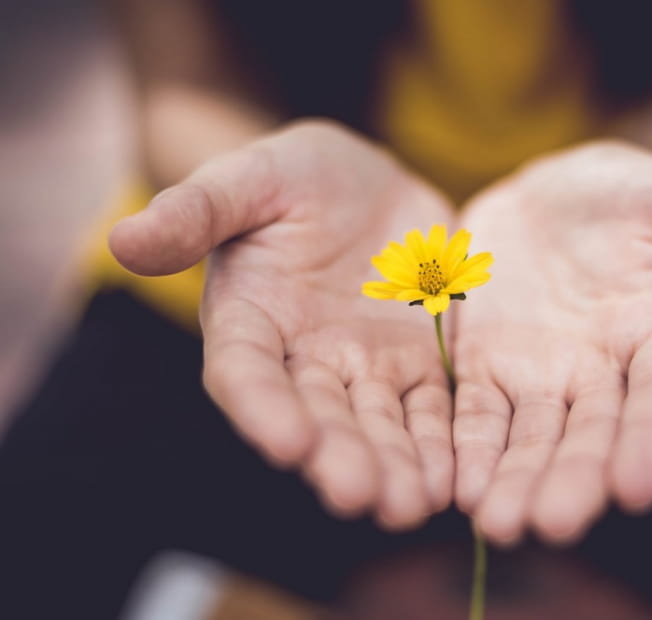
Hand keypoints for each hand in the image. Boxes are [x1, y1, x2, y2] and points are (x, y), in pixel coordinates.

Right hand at [110, 121, 455, 529]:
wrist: (364, 183)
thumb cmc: (293, 176)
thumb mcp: (248, 178)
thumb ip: (196, 210)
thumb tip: (123, 238)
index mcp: (250, 320)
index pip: (246, 373)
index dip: (263, 409)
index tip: (288, 443)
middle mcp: (304, 359)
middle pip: (319, 416)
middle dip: (340, 457)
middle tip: (362, 497)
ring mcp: (365, 367)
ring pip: (379, 424)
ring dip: (395, 466)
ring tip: (413, 505)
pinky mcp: (419, 363)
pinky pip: (432, 408)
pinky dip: (442, 443)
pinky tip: (457, 477)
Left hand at [452, 141, 651, 544]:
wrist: (546, 195)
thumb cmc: (625, 194)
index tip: (640, 486)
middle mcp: (604, 372)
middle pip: (592, 434)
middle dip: (574, 479)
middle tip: (554, 523)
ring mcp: (543, 376)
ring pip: (532, 438)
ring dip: (516, 481)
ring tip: (499, 524)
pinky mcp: (486, 369)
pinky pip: (475, 415)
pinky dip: (467, 449)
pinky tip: (454, 486)